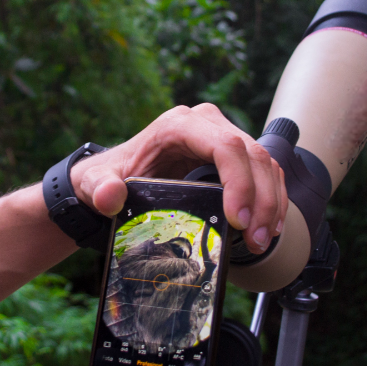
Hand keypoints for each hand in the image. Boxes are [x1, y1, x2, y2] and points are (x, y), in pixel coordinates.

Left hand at [70, 103, 286, 251]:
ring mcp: (222, 136)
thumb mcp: (95, 183)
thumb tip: (111, 195)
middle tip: (254, 240)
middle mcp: (205, 124)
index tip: (237, 221)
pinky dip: (271, 199)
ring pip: (264, 163)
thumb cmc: (110, 176)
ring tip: (260, 241)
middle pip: (252, 155)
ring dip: (270, 203)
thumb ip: (99, 188)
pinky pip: (263, 171)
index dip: (239, 183)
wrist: (116, 176)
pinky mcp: (232, 154)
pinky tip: (266, 227)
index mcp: (178, 125)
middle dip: (260, 201)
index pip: (225, 146)